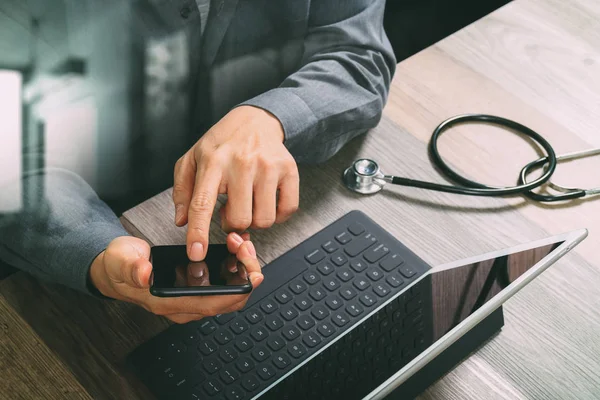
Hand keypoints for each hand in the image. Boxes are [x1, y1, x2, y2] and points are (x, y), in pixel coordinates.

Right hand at [89, 232, 262, 323]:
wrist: (115, 268)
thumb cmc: (119, 266)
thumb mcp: (121, 261)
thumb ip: (132, 268)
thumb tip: (144, 274)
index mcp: (168, 302)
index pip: (211, 304)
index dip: (236, 293)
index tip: (252, 276)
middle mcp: (184, 305)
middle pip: (227, 300)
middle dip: (244, 274)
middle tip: (245, 248)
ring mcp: (190, 298)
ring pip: (228, 291)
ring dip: (240, 268)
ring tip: (240, 242)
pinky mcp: (194, 289)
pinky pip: (222, 283)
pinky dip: (233, 266)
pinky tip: (234, 247)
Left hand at [172, 105, 298, 260]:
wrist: (255, 121)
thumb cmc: (222, 144)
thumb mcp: (192, 160)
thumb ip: (182, 191)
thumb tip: (182, 221)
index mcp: (213, 161)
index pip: (202, 203)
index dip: (198, 232)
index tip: (197, 253)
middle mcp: (242, 163)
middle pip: (239, 219)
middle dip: (232, 224)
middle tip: (230, 209)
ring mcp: (268, 166)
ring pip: (264, 219)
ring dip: (254, 219)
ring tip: (247, 202)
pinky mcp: (289, 169)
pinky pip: (287, 210)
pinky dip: (277, 214)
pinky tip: (266, 200)